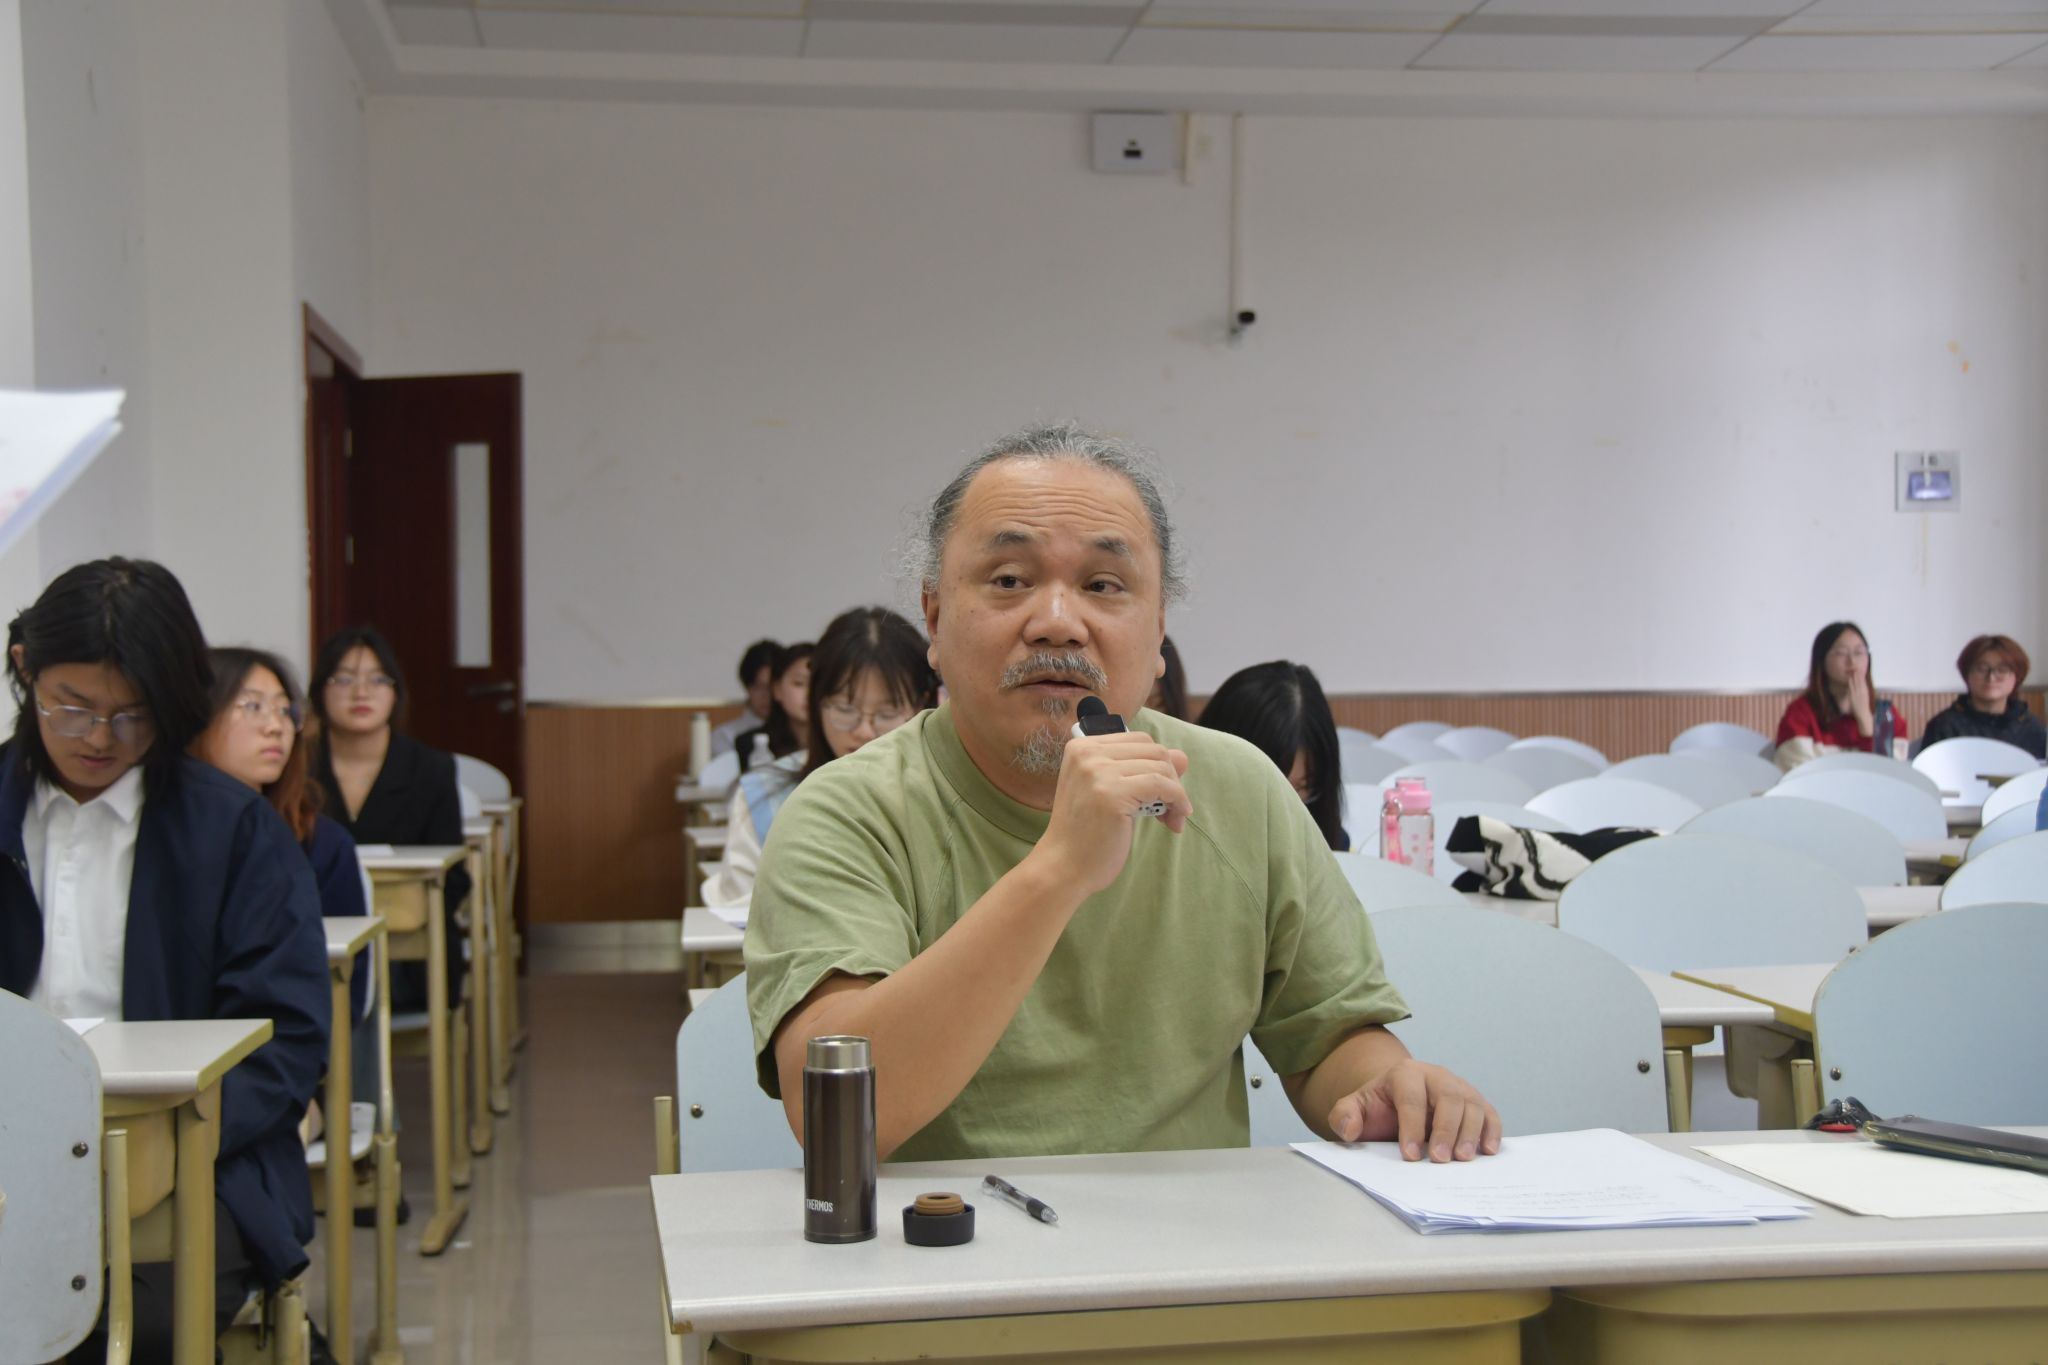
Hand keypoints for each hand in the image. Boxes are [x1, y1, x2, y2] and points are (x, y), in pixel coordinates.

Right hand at [1031, 731, 1191, 897]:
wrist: (1063, 867)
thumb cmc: (1087, 833)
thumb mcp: (1112, 792)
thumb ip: (1141, 771)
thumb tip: (1182, 757)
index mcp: (1082, 747)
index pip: (1139, 741)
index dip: (1158, 765)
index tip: (1161, 793)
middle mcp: (1087, 753)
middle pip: (1154, 750)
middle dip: (1172, 778)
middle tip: (1172, 809)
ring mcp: (1098, 771)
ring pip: (1161, 767)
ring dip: (1177, 793)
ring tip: (1173, 819)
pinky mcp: (1111, 793)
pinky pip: (1162, 786)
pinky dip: (1178, 801)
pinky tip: (1176, 820)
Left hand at [1326, 1059, 1501, 1161]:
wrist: (1397, 1101)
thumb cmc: (1378, 1108)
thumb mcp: (1354, 1108)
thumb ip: (1344, 1115)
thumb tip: (1349, 1128)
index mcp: (1405, 1074)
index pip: (1412, 1098)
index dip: (1411, 1127)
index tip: (1410, 1156)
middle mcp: (1437, 1076)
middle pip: (1449, 1098)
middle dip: (1446, 1130)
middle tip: (1441, 1160)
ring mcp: (1459, 1087)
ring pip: (1472, 1105)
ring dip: (1470, 1133)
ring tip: (1463, 1160)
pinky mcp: (1476, 1102)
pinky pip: (1489, 1113)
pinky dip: (1492, 1131)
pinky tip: (1487, 1151)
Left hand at [1846, 671, 1873, 729]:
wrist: (1863, 713)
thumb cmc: (1864, 706)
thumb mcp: (1865, 696)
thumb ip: (1863, 691)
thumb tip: (1860, 686)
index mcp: (1865, 690)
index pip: (1862, 680)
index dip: (1860, 674)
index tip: (1858, 668)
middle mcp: (1862, 690)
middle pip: (1859, 679)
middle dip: (1856, 672)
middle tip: (1854, 665)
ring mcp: (1857, 692)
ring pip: (1855, 682)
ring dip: (1853, 675)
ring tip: (1852, 668)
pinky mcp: (1853, 695)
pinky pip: (1852, 687)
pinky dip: (1851, 682)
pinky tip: (1850, 678)